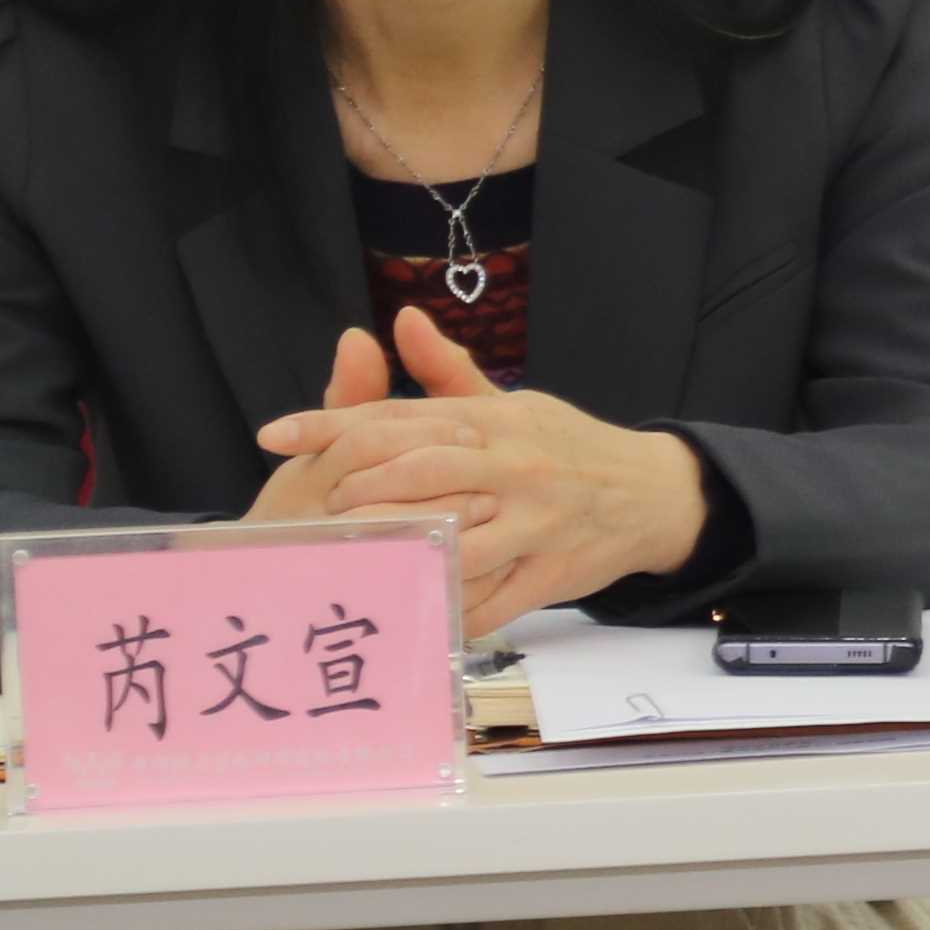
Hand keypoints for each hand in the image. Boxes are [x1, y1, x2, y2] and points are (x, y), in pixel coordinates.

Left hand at [259, 306, 713, 634]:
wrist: (654, 494)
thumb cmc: (570, 449)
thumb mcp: (513, 403)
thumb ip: (447, 372)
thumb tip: (398, 320)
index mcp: (496, 421)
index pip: (404, 417)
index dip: (332, 425)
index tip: (274, 435)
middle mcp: (513, 466)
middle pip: (421, 472)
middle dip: (356, 491)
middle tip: (305, 507)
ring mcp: (533, 522)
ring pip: (452, 537)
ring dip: (393, 549)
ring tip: (337, 560)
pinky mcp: (549, 571)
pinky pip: (489, 598)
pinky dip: (443, 606)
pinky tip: (401, 610)